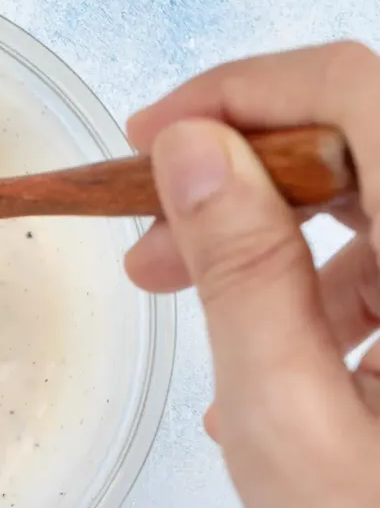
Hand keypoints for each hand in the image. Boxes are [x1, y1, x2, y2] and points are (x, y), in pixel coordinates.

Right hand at [125, 41, 379, 507]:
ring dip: (269, 254)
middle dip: (237, 185)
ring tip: (201, 329)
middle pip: (357, 143)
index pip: (354, 90)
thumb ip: (244, 272)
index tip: (152, 139)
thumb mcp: (292, 418)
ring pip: (368, 212)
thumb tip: (194, 153)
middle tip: (150, 246)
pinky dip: (316, 305)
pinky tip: (269, 377)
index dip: (239, 92)